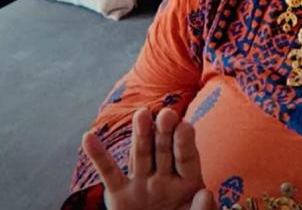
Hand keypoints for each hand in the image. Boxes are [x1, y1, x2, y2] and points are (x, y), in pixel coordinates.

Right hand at [82, 107, 214, 209]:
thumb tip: (205, 193)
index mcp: (187, 182)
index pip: (186, 159)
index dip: (185, 142)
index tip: (185, 125)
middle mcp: (164, 177)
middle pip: (164, 150)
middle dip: (165, 132)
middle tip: (167, 113)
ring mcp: (141, 183)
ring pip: (141, 154)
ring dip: (140, 134)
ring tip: (141, 114)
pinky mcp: (119, 195)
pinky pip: (109, 173)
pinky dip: (98, 156)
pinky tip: (89, 137)